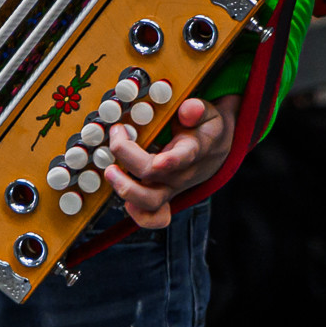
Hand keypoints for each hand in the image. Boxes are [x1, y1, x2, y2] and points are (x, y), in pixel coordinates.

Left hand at [103, 96, 234, 227]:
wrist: (215, 150)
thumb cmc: (206, 129)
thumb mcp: (208, 113)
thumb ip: (197, 110)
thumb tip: (189, 109)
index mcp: (193, 151)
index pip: (183, 158)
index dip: (172, 161)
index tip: (160, 161)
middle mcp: (181, 174)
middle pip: (154, 176)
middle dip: (129, 161)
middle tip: (116, 141)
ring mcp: (171, 188)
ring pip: (149, 201)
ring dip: (126, 189)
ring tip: (111, 171)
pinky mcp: (164, 197)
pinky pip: (153, 217)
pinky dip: (139, 216)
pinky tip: (126, 203)